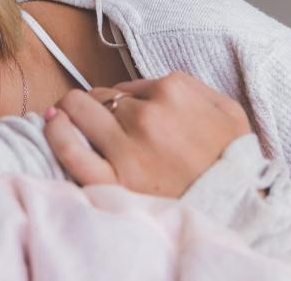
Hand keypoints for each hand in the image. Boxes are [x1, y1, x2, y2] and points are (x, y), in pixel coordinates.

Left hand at [43, 73, 251, 197]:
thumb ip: (192, 87)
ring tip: (64, 116)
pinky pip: (71, 150)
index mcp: (172, 91)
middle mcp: (146, 114)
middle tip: (93, 117)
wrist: (238, 206)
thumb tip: (155, 85)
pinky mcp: (114, 179)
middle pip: (102, 97)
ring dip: (71, 112)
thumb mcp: (227, 109)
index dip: (124, 100)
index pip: (129, 86)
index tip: (124, 114)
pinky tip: (52, 125)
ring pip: (81, 113)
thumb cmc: (234, 160)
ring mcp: (127, 146)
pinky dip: (57, 134)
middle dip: (96, 104)